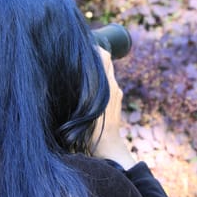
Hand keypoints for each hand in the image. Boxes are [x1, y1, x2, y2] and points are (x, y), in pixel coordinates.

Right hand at [91, 47, 135, 169]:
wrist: (108, 147)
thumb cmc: (93, 131)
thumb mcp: (85, 107)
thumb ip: (85, 87)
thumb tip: (80, 69)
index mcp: (106, 85)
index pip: (104, 55)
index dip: (93, 49)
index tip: (81, 49)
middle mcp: (113, 85)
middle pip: (106, 61)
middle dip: (94, 56)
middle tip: (79, 58)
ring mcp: (116, 91)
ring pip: (107, 71)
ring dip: (97, 68)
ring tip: (83, 71)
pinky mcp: (117, 97)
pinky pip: (108, 81)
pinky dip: (100, 78)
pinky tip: (89, 86)